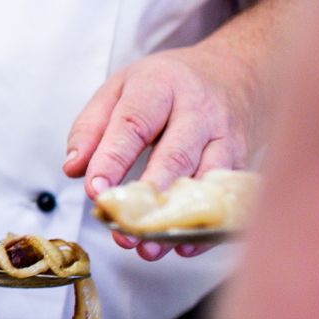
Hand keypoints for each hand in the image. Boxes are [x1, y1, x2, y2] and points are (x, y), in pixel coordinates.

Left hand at [63, 45, 256, 260]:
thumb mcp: (121, 88)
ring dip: (176, 219)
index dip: (113, 160)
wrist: (239, 70)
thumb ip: (91, 126)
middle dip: (147, 196)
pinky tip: (186, 246)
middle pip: (174, 155)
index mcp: (160, 86)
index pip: (133, 124)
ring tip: (148, 247)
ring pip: (205, 181)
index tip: (95, 191)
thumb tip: (74, 167)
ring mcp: (227, 136)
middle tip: (121, 228)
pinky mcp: (245, 159)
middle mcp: (199, 110)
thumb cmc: (169, 84)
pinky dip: (208, 225)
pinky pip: (228, 196)